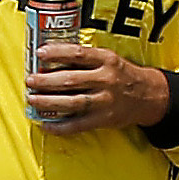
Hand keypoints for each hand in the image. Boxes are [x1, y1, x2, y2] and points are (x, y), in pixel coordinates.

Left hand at [23, 40, 170, 135]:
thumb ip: (86, 58)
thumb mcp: (109, 59)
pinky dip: (60, 126)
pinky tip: (45, 124)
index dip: (57, 52)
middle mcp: (106, 80)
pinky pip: (78, 125)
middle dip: (46, 81)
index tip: (40, 53)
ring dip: (49, 102)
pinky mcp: (104, 120)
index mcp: (107, 60)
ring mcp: (105, 101)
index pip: (79, 54)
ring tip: (32, 100)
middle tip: (30, 80)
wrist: (148, 96)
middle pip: (71, 80)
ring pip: (72, 102)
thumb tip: (53, 58)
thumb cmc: (122, 75)